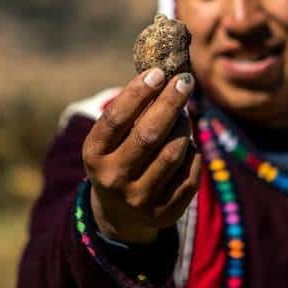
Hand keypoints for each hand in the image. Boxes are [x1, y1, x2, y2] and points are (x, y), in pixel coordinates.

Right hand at [82, 69, 200, 243]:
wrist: (119, 214)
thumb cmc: (120, 158)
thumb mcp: (113, 139)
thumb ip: (133, 111)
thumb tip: (165, 73)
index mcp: (94, 155)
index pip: (116, 119)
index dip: (138, 93)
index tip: (158, 72)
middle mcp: (112, 179)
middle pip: (148, 135)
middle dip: (170, 103)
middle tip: (185, 81)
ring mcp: (138, 200)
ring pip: (173, 153)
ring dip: (184, 127)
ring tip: (184, 115)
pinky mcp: (164, 213)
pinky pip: (190, 173)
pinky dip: (193, 153)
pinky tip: (187, 145)